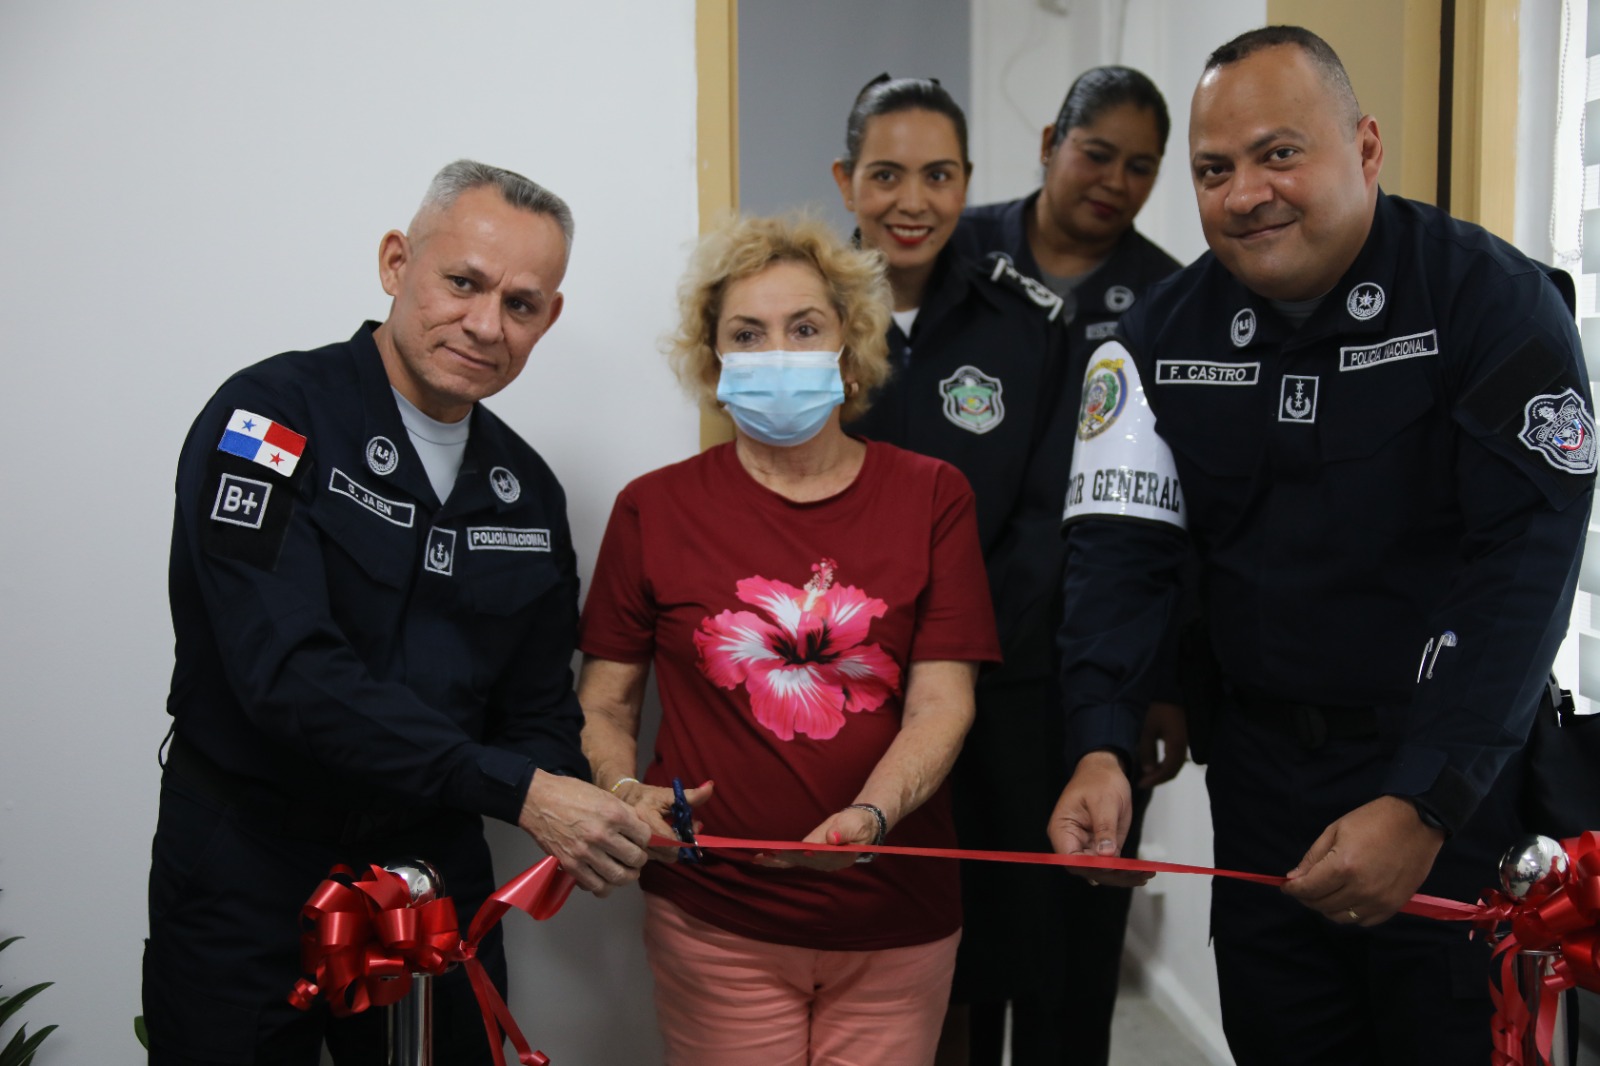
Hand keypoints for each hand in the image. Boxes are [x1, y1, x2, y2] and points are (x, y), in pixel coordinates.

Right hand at [517, 770, 653, 896]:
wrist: (538, 800)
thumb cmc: (570, 794)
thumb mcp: (604, 795)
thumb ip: (624, 813)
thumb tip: (641, 831)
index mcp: (613, 813)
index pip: (645, 836)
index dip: (646, 840)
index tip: (641, 841)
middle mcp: (601, 834)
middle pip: (636, 859)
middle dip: (639, 860)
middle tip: (635, 858)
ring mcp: (585, 852)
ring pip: (619, 877)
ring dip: (626, 876)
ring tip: (625, 872)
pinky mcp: (570, 865)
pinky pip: (596, 886)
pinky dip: (605, 886)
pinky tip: (605, 879)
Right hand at [613, 779, 714, 862]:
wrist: (625, 801)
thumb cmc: (650, 797)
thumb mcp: (669, 794)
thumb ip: (691, 795)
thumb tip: (710, 786)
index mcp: (644, 818)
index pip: (671, 840)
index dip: (687, 838)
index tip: (694, 826)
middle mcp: (636, 835)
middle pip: (669, 853)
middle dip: (682, 844)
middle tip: (686, 829)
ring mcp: (634, 846)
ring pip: (664, 858)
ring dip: (674, 849)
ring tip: (675, 833)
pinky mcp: (634, 853)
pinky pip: (657, 859)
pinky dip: (665, 852)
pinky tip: (665, 841)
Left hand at [752, 806, 880, 871]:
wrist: (857, 825)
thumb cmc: (857, 823)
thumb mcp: (855, 824)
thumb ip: (844, 831)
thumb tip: (831, 839)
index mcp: (841, 857)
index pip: (823, 857)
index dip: (811, 855)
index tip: (799, 852)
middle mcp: (826, 863)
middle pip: (804, 862)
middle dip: (786, 859)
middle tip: (767, 857)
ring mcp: (817, 861)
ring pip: (795, 862)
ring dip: (777, 860)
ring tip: (759, 858)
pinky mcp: (809, 856)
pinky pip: (792, 859)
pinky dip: (777, 859)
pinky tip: (761, 858)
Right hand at [1047, 752, 1151, 886]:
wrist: (1104, 771)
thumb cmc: (1099, 781)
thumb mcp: (1104, 802)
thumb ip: (1104, 829)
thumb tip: (1105, 855)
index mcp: (1062, 829)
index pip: (1070, 858)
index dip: (1090, 866)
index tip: (1112, 866)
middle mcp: (1072, 842)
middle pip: (1087, 868)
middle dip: (1112, 874)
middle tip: (1137, 874)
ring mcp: (1087, 846)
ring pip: (1101, 870)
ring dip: (1122, 876)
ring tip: (1145, 874)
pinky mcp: (1101, 847)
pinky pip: (1111, 864)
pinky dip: (1126, 870)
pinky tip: (1142, 872)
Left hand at [1137, 701, 1187, 788]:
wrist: (1171, 689)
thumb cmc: (1157, 707)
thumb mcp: (1147, 728)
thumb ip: (1147, 750)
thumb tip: (1148, 771)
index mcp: (1177, 745)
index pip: (1168, 770)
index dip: (1155, 780)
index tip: (1140, 784)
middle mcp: (1184, 746)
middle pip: (1174, 769)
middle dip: (1158, 778)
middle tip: (1143, 782)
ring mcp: (1185, 741)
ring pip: (1176, 763)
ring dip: (1162, 771)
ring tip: (1146, 774)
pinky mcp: (1183, 737)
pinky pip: (1176, 755)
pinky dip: (1165, 763)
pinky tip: (1154, 763)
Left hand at [1281, 795, 1445, 925]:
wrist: (1417, 823)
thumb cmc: (1373, 821)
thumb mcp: (1335, 830)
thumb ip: (1313, 857)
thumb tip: (1294, 877)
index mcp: (1343, 866)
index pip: (1308, 889)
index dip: (1293, 889)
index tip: (1286, 886)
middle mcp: (1360, 888)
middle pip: (1322, 905)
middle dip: (1307, 897)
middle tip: (1304, 887)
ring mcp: (1378, 901)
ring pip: (1341, 917)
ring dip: (1327, 908)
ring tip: (1324, 893)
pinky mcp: (1393, 906)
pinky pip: (1363, 921)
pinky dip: (1350, 914)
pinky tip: (1347, 899)